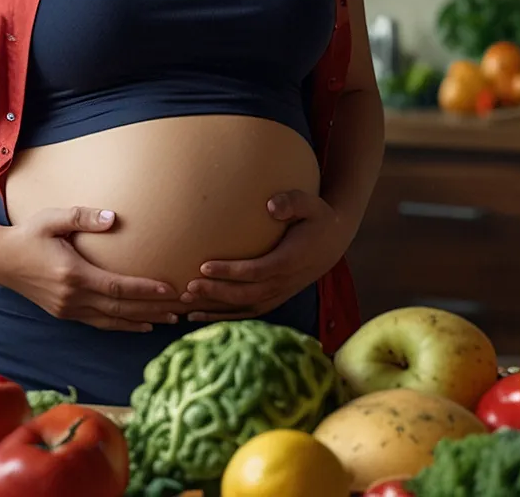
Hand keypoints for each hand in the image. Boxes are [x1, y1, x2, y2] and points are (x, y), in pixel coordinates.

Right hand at [0, 206, 184, 331]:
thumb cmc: (27, 234)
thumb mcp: (52, 218)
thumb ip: (83, 217)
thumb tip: (114, 217)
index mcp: (73, 274)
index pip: (117, 287)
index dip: (145, 290)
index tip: (169, 290)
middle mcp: (72, 297)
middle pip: (120, 309)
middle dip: (152, 309)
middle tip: (179, 308)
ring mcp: (68, 309)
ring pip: (112, 321)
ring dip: (141, 320)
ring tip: (167, 319)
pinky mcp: (64, 313)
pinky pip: (99, 323)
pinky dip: (121, 325)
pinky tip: (138, 323)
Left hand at [181, 190, 351, 322]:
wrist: (333, 241)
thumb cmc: (317, 219)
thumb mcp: (311, 204)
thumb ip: (293, 202)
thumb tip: (271, 205)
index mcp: (290, 261)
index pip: (256, 271)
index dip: (230, 271)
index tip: (203, 266)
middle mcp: (284, 282)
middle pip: (246, 294)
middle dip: (216, 293)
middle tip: (188, 288)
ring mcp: (279, 293)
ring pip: (244, 308)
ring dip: (215, 309)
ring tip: (185, 306)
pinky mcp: (274, 298)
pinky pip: (247, 312)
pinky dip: (223, 317)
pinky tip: (198, 316)